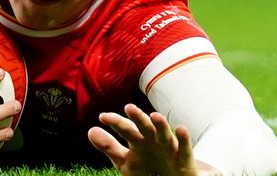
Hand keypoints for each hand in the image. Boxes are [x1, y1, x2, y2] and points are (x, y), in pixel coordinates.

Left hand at [88, 104, 220, 175]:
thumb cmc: (149, 169)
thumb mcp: (125, 161)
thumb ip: (109, 146)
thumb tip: (91, 131)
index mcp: (138, 141)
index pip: (125, 129)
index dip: (115, 122)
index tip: (103, 117)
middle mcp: (153, 141)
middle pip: (144, 128)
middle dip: (138, 118)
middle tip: (129, 108)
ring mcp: (169, 149)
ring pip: (165, 135)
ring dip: (161, 125)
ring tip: (154, 116)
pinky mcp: (184, 161)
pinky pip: (185, 149)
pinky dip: (183, 139)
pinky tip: (181, 129)